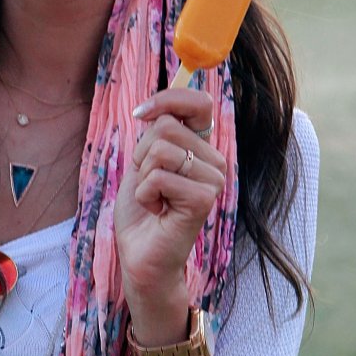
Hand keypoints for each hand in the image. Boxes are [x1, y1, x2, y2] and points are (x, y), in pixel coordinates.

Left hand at [114, 88, 226, 337]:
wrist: (141, 257)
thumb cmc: (143, 212)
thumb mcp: (144, 162)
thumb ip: (156, 133)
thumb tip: (154, 106)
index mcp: (202, 148)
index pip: (198, 102)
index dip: (168, 99)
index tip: (140, 114)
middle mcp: (215, 161)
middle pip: (167, 125)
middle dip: (142, 154)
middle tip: (149, 183)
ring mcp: (214, 181)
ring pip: (160, 149)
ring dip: (143, 177)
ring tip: (154, 199)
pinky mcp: (203, 200)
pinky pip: (158, 177)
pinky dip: (144, 195)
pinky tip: (157, 212)